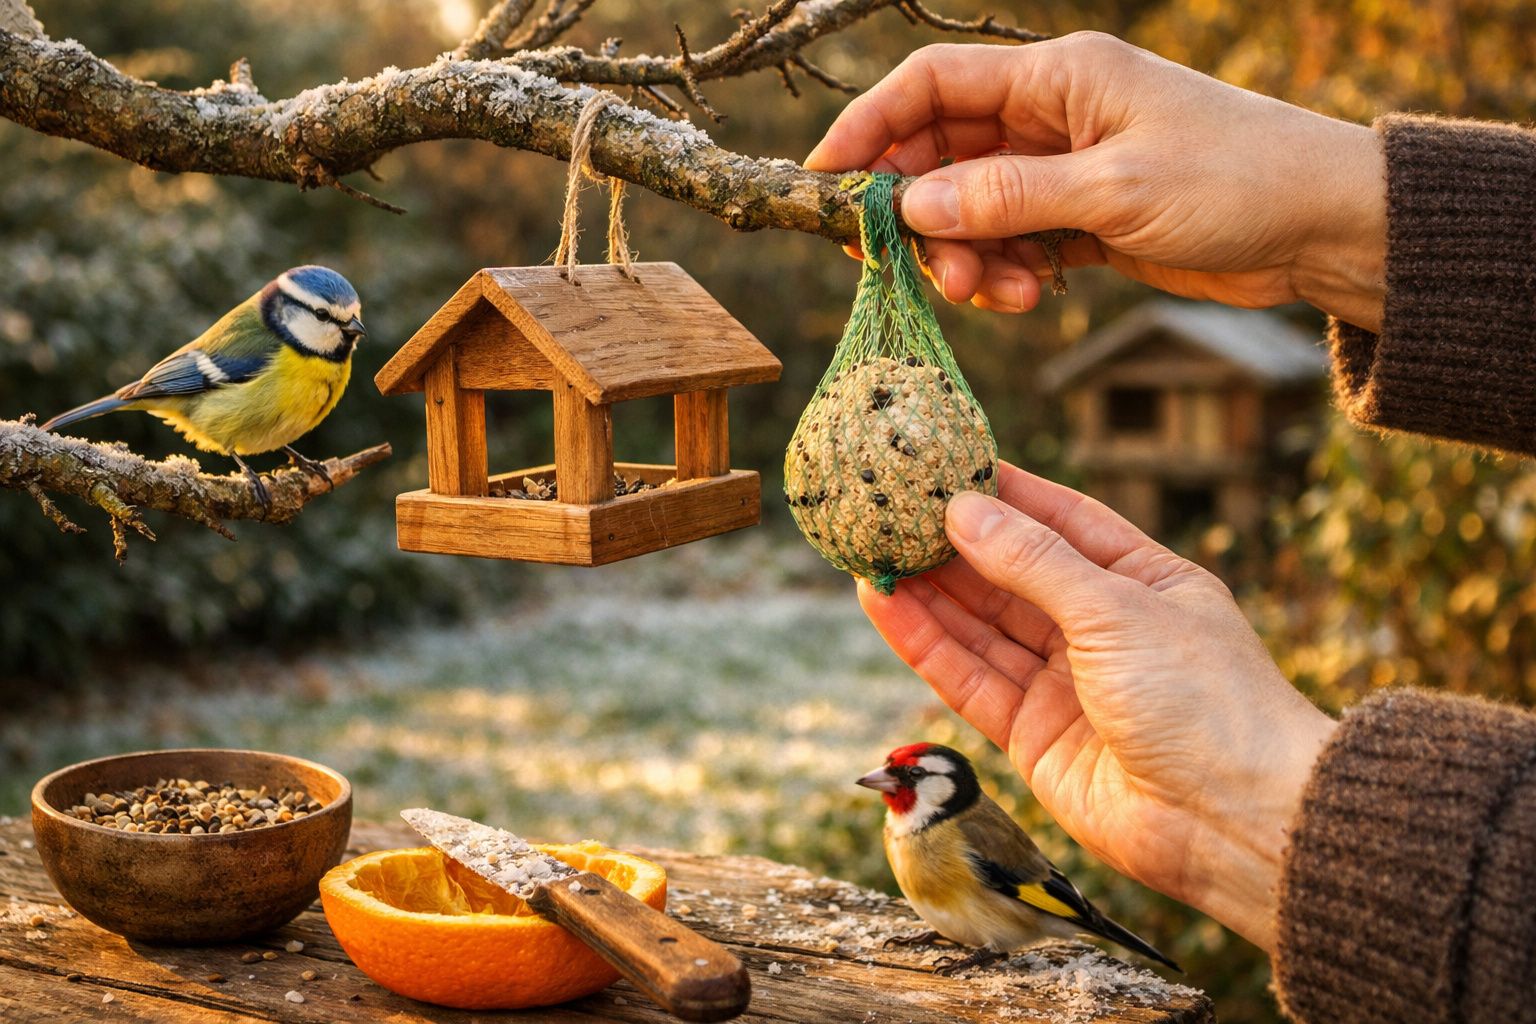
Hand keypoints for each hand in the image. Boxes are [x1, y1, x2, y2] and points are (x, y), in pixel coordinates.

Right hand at [806, 34, 1385, 330]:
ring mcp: (1065, 168)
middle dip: (920, 216)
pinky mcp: (1082, 217)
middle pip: (940, 155)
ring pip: (971, 209)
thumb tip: (911, 209)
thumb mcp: (1116, 189)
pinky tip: (1026, 296)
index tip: (827, 184)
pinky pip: (1011, 242)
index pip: (932, 86)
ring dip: (965, 256)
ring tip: (995, 295)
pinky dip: (1003, 271)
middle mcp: (1052, 115)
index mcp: (1058, 76)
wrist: (1323, 226)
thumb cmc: (1236, 179)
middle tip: (919, 269)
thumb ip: (1008, 197)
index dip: (870, 128)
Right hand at [858, 464, 1336, 952]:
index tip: (941, 462)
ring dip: (925, 590)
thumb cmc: (1206, 702)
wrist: (1235, 824)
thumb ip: (1034, 563)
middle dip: (949, 542)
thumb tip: (964, 510)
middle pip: (1009, 574)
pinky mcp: (1032, 736)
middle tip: (886, 506)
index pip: (1060, 521)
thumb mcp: (1118, 610)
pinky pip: (968, 679)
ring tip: (868, 549)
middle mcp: (1100, 628)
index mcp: (1143, 581)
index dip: (1002, 493)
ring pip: (980, 626)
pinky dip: (925, 644)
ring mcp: (1065, 683)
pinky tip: (885, 605)